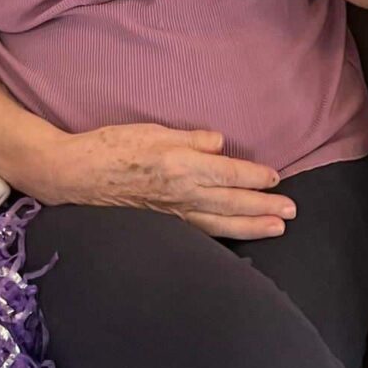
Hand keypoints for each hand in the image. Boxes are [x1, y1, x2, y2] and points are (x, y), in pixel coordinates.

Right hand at [53, 122, 293, 239]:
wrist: (76, 174)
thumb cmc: (112, 145)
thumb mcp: (153, 130)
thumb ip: (190, 138)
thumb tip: (221, 144)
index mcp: (181, 165)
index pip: (229, 174)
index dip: (256, 178)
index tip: (277, 179)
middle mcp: (181, 194)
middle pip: (232, 203)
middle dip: (264, 208)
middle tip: (292, 212)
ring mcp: (172, 213)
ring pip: (220, 223)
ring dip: (252, 226)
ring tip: (277, 228)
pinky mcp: (163, 223)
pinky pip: (201, 232)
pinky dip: (224, 235)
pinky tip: (237, 237)